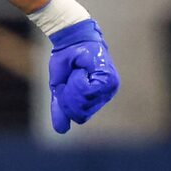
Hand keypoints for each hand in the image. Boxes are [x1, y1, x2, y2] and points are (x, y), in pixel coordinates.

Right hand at [47, 19, 119, 134]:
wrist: (69, 39)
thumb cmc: (66, 60)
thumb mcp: (59, 87)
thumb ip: (61, 108)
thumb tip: (61, 131)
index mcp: (98, 97)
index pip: (81, 116)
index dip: (67, 103)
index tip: (67, 84)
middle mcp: (108, 93)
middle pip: (83, 113)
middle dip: (69, 97)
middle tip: (71, 77)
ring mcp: (110, 87)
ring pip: (85, 103)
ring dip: (73, 88)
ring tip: (77, 72)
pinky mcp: (108, 79)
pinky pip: (87, 91)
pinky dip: (78, 82)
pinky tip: (81, 70)